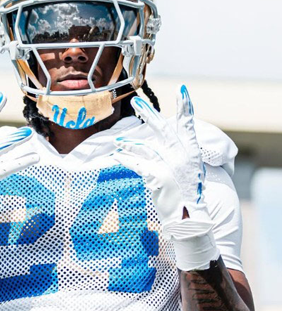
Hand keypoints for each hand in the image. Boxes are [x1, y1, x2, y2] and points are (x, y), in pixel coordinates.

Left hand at [114, 86, 218, 269]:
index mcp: (193, 153)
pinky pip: (138, 164)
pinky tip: (117, 155)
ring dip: (130, 143)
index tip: (182, 89)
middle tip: (137, 101)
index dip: (186, 107)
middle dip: (149, 114)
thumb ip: (178, 155)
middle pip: (163, 129)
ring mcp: (170, 166)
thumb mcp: (190, 172)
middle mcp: (182, 156)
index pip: (189, 125)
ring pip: (146, 147)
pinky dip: (126, 159)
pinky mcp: (158, 177)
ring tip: (118, 140)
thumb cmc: (189, 197)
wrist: (190, 221)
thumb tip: (160, 143)